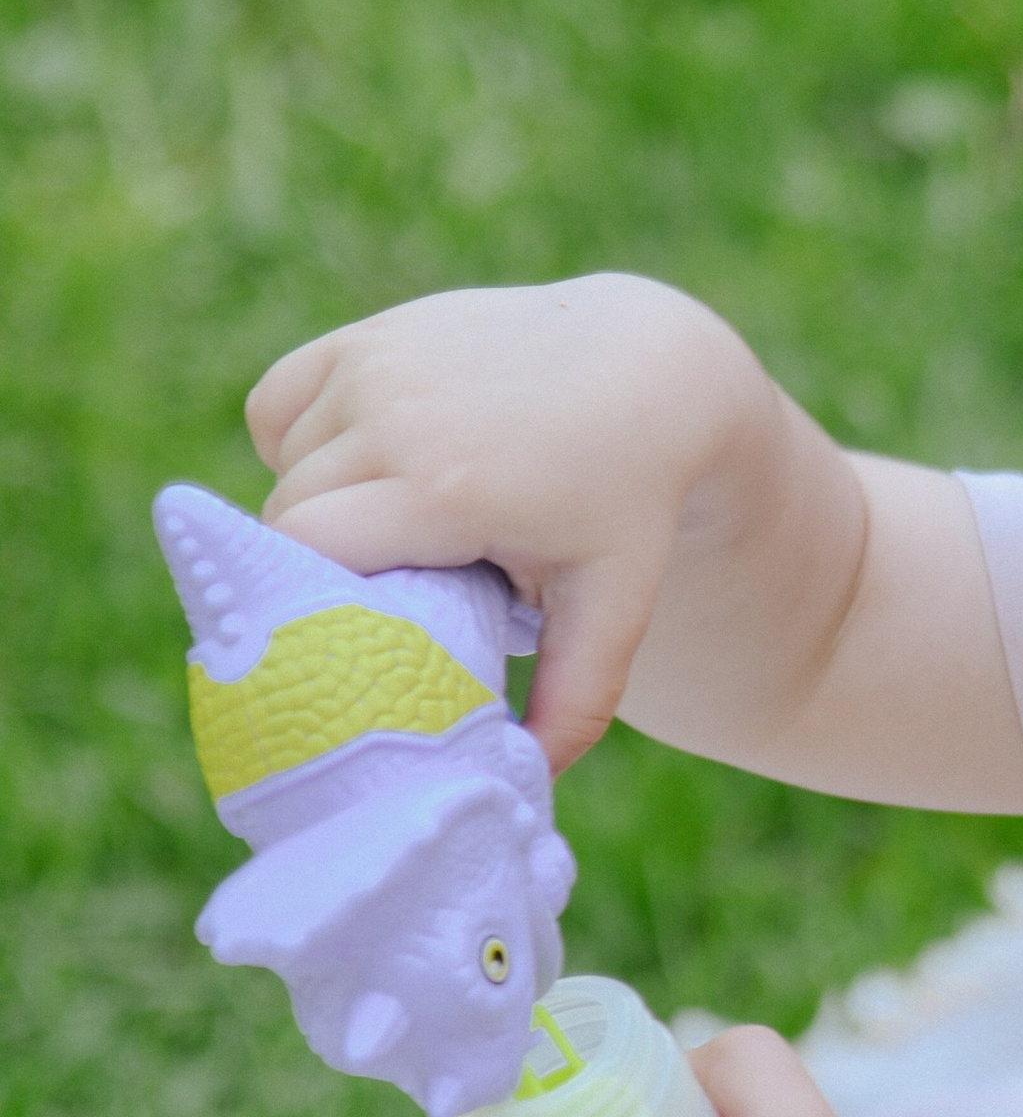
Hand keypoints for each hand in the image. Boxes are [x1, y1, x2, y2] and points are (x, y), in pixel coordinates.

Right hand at [249, 277, 780, 767]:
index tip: (346, 633)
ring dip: (313, 502)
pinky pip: (281, 403)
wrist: (648, 373)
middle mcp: (399, 413)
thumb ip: (575, 698)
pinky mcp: (368, 334)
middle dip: (317, 564)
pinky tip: (363, 466)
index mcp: (447, 486)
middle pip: (288, 515)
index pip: (307, 552)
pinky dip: (299, 440)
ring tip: (392, 527)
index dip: (312, 599)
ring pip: (283, 463)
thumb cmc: (628, 502)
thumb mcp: (615, 602)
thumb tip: (529, 782)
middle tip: (377, 593)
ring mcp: (379, 362)